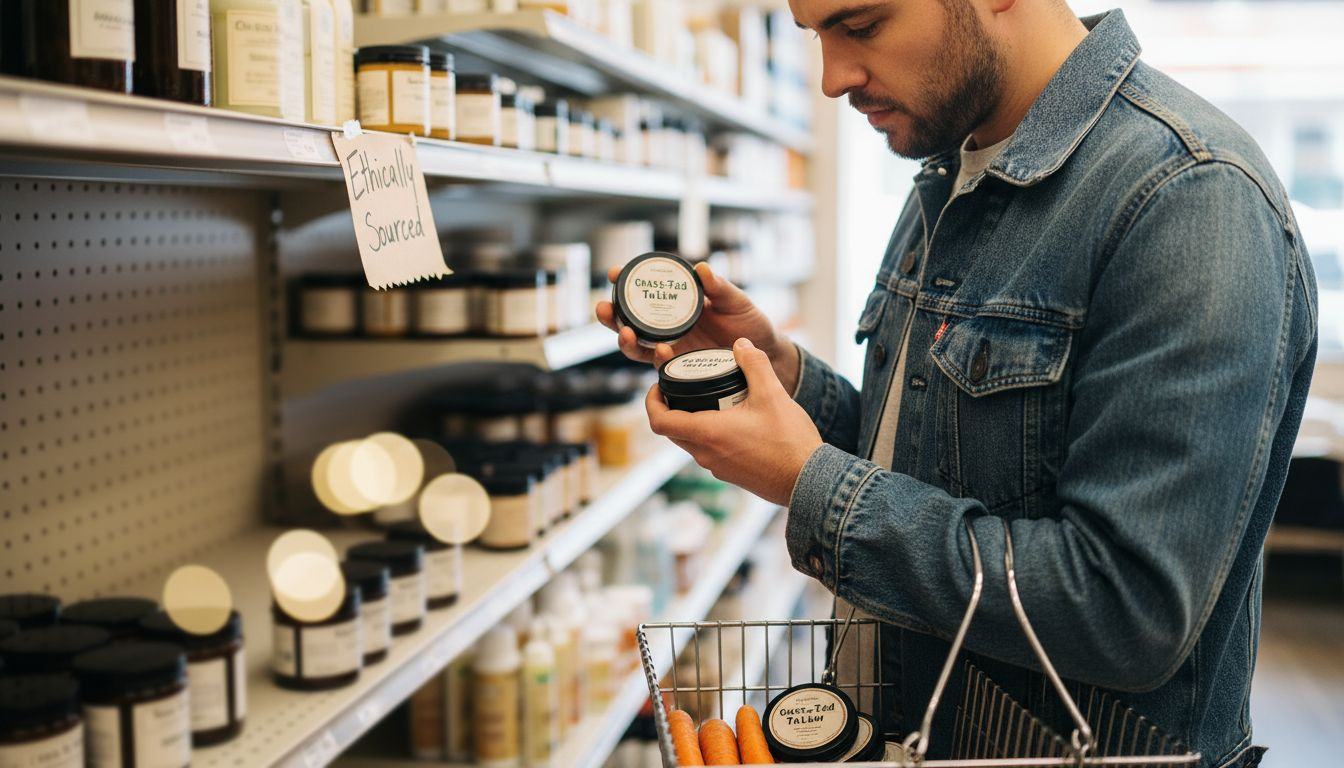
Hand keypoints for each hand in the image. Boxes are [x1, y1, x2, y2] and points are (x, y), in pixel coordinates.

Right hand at [596, 262, 800, 392]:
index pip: (646, 291)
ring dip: (626, 339)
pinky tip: (661, 351)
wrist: (765, 356)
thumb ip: (720, 288)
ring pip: (637, 346)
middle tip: (603, 308)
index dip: (627, 282)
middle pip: (630, 320)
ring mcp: (672, 347)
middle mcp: (669, 325)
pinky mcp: (680, 369)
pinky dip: (656, 357)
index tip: (614, 273)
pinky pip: (660, 365)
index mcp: (679, 303)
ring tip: (626, 333)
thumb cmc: (750, 324)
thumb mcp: (737, 302)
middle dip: (611, 314)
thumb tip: (701, 268)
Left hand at [646, 338, 822, 505]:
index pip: (660, 421)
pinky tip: (730, 420)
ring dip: (690, 421)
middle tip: (681, 386)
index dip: (651, 402)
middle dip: (670, 408)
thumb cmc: (790, 442)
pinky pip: (707, 451)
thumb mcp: (773, 395)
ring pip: (689, 442)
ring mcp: (717, 467)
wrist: (809, 481)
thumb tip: (741, 344)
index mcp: (708, 433)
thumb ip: (754, 364)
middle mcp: (705, 454)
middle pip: (672, 431)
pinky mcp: (730, 474)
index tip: (657, 385)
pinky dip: (708, 434)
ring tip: (708, 398)